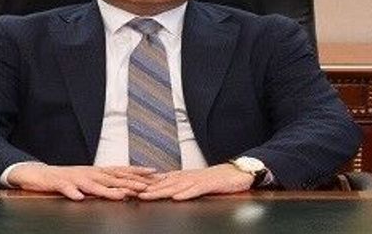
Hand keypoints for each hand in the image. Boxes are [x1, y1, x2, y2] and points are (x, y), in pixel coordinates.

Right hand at [7, 163, 157, 200]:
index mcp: (96, 172)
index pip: (121, 170)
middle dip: (129, 182)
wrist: (39, 174)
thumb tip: (126, 187)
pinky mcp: (58, 183)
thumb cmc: (66, 178)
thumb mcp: (89, 179)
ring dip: (107, 190)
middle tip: (146, 186)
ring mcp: (74, 178)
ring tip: (121, 195)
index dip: (138, 172)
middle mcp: (88, 173)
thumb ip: (105, 182)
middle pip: (112, 177)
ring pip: (92, 184)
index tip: (155, 174)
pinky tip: (79, 198)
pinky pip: (66, 189)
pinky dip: (73, 193)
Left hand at [137, 163, 253, 200]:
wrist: (237, 173)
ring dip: (162, 191)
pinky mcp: (210, 185)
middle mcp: (188, 177)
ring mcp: (198, 180)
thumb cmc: (217, 179)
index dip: (148, 185)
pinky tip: (177, 197)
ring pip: (177, 186)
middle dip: (149, 189)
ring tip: (148, 196)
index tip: (133, 189)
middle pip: (165, 184)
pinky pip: (196, 190)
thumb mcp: (196, 181)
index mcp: (184, 176)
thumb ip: (181, 184)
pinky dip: (186, 193)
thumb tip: (164, 187)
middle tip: (134, 193)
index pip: (162, 181)